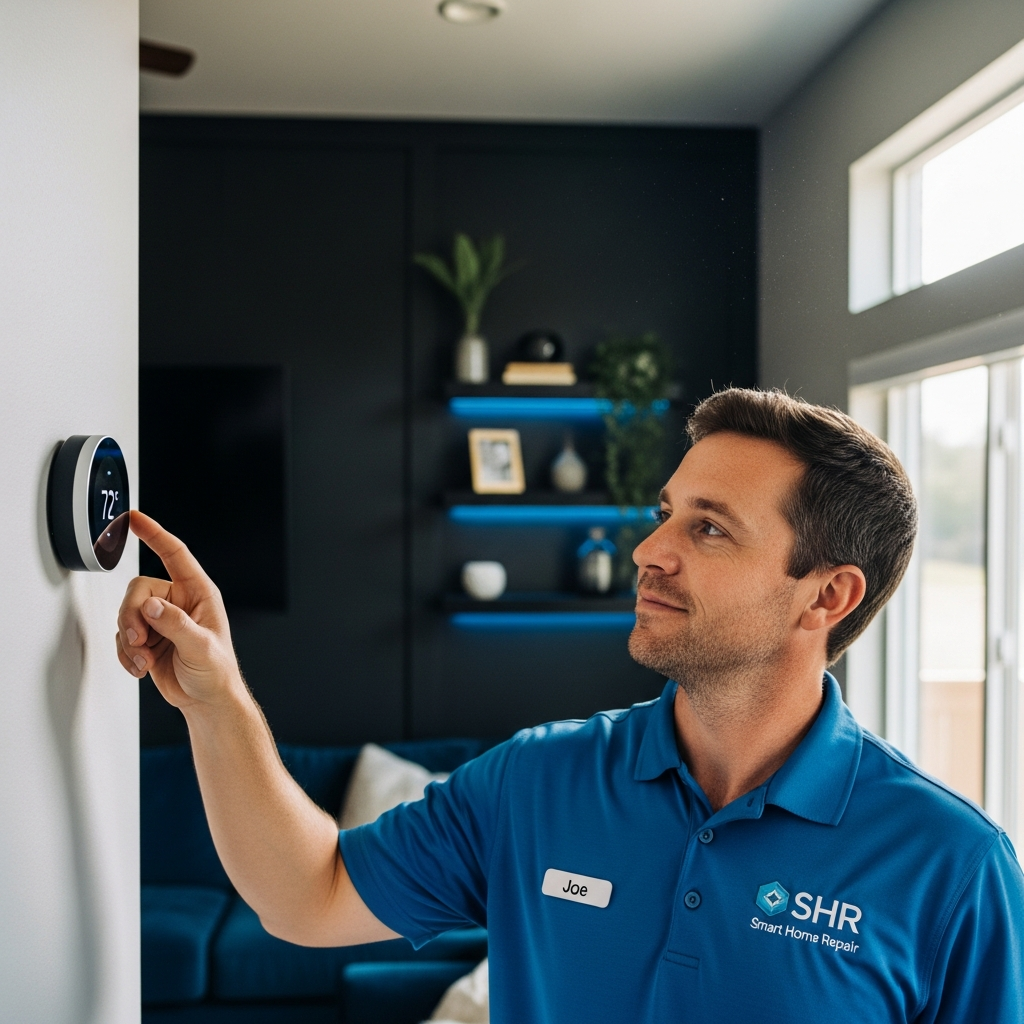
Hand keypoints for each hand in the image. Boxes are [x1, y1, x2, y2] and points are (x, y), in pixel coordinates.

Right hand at [115, 511, 242, 708]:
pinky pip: (121, 636)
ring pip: (125, 614)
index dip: (154, 534)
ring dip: (130, 641)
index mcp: (198, 593)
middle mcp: (177, 601)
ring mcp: (160, 619)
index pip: (174, 555)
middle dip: (132, 618)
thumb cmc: (216, 672)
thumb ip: (175, 625)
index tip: (134, 518)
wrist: (206, 700)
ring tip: (146, 660)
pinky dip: (126, 654)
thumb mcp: (201, 647)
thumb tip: (152, 605)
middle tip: (140, 641)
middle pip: (137, 591)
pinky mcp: (146, 638)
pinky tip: (142, 667)